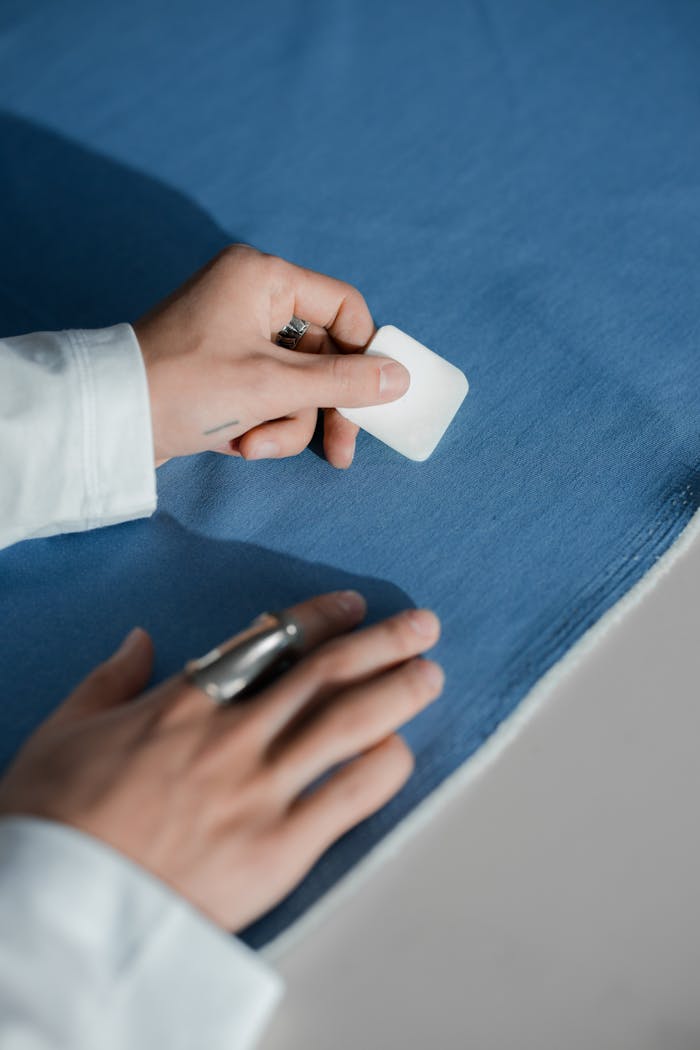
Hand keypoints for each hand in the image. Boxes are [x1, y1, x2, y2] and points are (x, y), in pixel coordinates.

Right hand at [0, 592, 442, 931]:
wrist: (57, 909)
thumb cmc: (52, 819)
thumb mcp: (63, 730)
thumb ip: (110, 679)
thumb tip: (141, 639)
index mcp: (185, 702)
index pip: (271, 643)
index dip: (320, 619)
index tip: (352, 606)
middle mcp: (234, 734)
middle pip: (326, 674)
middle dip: (381, 643)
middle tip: (424, 625)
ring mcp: (261, 789)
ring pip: (348, 723)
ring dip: (397, 692)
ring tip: (431, 674)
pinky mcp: (279, 848)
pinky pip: (349, 797)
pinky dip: (383, 769)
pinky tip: (402, 751)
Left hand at [134, 245, 410, 467]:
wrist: (111, 422)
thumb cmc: (186, 388)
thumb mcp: (273, 387)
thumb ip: (343, 383)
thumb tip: (400, 378)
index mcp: (263, 277)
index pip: (344, 307)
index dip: (364, 355)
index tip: (375, 399)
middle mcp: (251, 296)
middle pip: (323, 354)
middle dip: (319, 408)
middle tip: (340, 453)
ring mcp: (236, 334)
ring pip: (296, 384)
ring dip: (284, 424)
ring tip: (252, 446)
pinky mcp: (223, 369)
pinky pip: (267, 396)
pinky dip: (260, 425)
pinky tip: (236, 443)